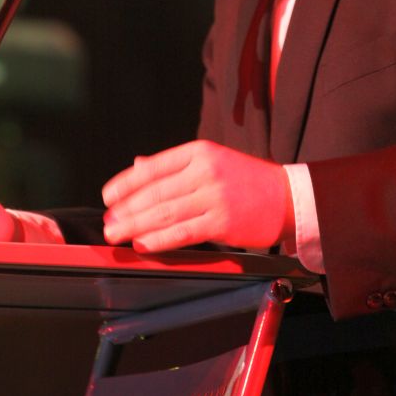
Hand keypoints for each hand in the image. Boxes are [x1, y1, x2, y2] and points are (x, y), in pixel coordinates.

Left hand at [102, 140, 294, 252]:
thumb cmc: (246, 179)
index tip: (108, 196)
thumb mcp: (212, 160)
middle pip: (156, 191)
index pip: (154, 166)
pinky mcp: (222, 222)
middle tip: (108, 222)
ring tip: (117, 235)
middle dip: (127, 209)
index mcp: (200, 151)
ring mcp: (214, 196)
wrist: (287, 196)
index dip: (127, 182)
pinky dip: (160, 240)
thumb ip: (174, 165)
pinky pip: (183, 232)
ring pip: (165, 212)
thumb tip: (137, 166)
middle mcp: (205, 170)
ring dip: (136, 226)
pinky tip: (143, 244)